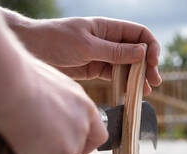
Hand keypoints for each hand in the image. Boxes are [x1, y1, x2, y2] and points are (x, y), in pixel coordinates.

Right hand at [0, 57, 107, 153]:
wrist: (6, 79)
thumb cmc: (13, 75)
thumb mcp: (40, 87)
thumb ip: (47, 105)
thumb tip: (31, 116)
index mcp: (80, 103)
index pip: (96, 132)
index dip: (80, 143)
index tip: (59, 144)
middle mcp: (83, 121)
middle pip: (77, 152)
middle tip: (26, 153)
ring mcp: (75, 140)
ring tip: (4, 153)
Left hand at [10, 16, 161, 94]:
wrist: (32, 50)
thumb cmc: (55, 40)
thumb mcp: (86, 45)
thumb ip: (113, 51)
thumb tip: (141, 52)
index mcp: (108, 28)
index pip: (138, 33)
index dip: (150, 46)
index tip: (153, 62)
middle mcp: (108, 41)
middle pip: (136, 52)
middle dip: (147, 65)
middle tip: (154, 81)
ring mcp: (103, 56)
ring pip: (127, 66)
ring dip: (137, 77)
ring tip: (145, 91)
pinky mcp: (95, 70)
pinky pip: (115, 76)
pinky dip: (124, 84)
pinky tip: (130, 92)